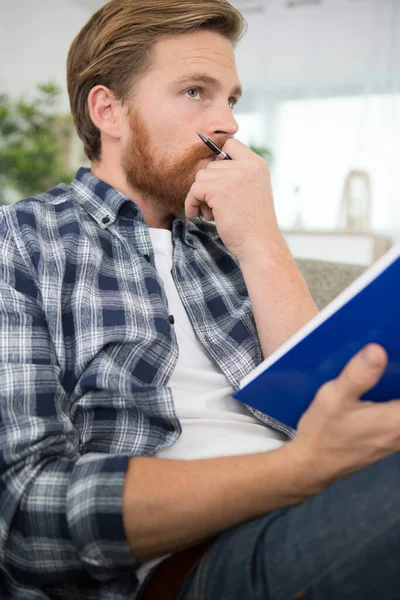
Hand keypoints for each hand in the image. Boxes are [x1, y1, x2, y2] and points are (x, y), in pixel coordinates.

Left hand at [185, 139, 280, 261]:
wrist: (260, 245)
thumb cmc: (253, 225)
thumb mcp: (252, 191)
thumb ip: (237, 175)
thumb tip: (205, 166)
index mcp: (258, 164)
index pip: (230, 143)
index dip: (217, 157)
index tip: (214, 179)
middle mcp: (248, 166)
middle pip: (210, 165)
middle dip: (208, 186)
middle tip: (216, 207)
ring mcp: (234, 177)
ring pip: (201, 177)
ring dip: (201, 197)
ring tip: (213, 214)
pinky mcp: (220, 191)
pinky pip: (194, 191)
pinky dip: (191, 203)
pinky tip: (196, 215)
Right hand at [289, 343, 399, 487]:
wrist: (310, 466)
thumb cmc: (323, 432)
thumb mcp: (335, 397)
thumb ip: (359, 375)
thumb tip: (378, 350)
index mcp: (395, 420)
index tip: (396, 363)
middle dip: (397, 386)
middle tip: (391, 366)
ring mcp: (393, 442)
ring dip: (395, 401)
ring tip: (387, 380)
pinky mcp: (383, 444)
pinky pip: (397, 424)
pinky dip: (392, 410)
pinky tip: (377, 399)